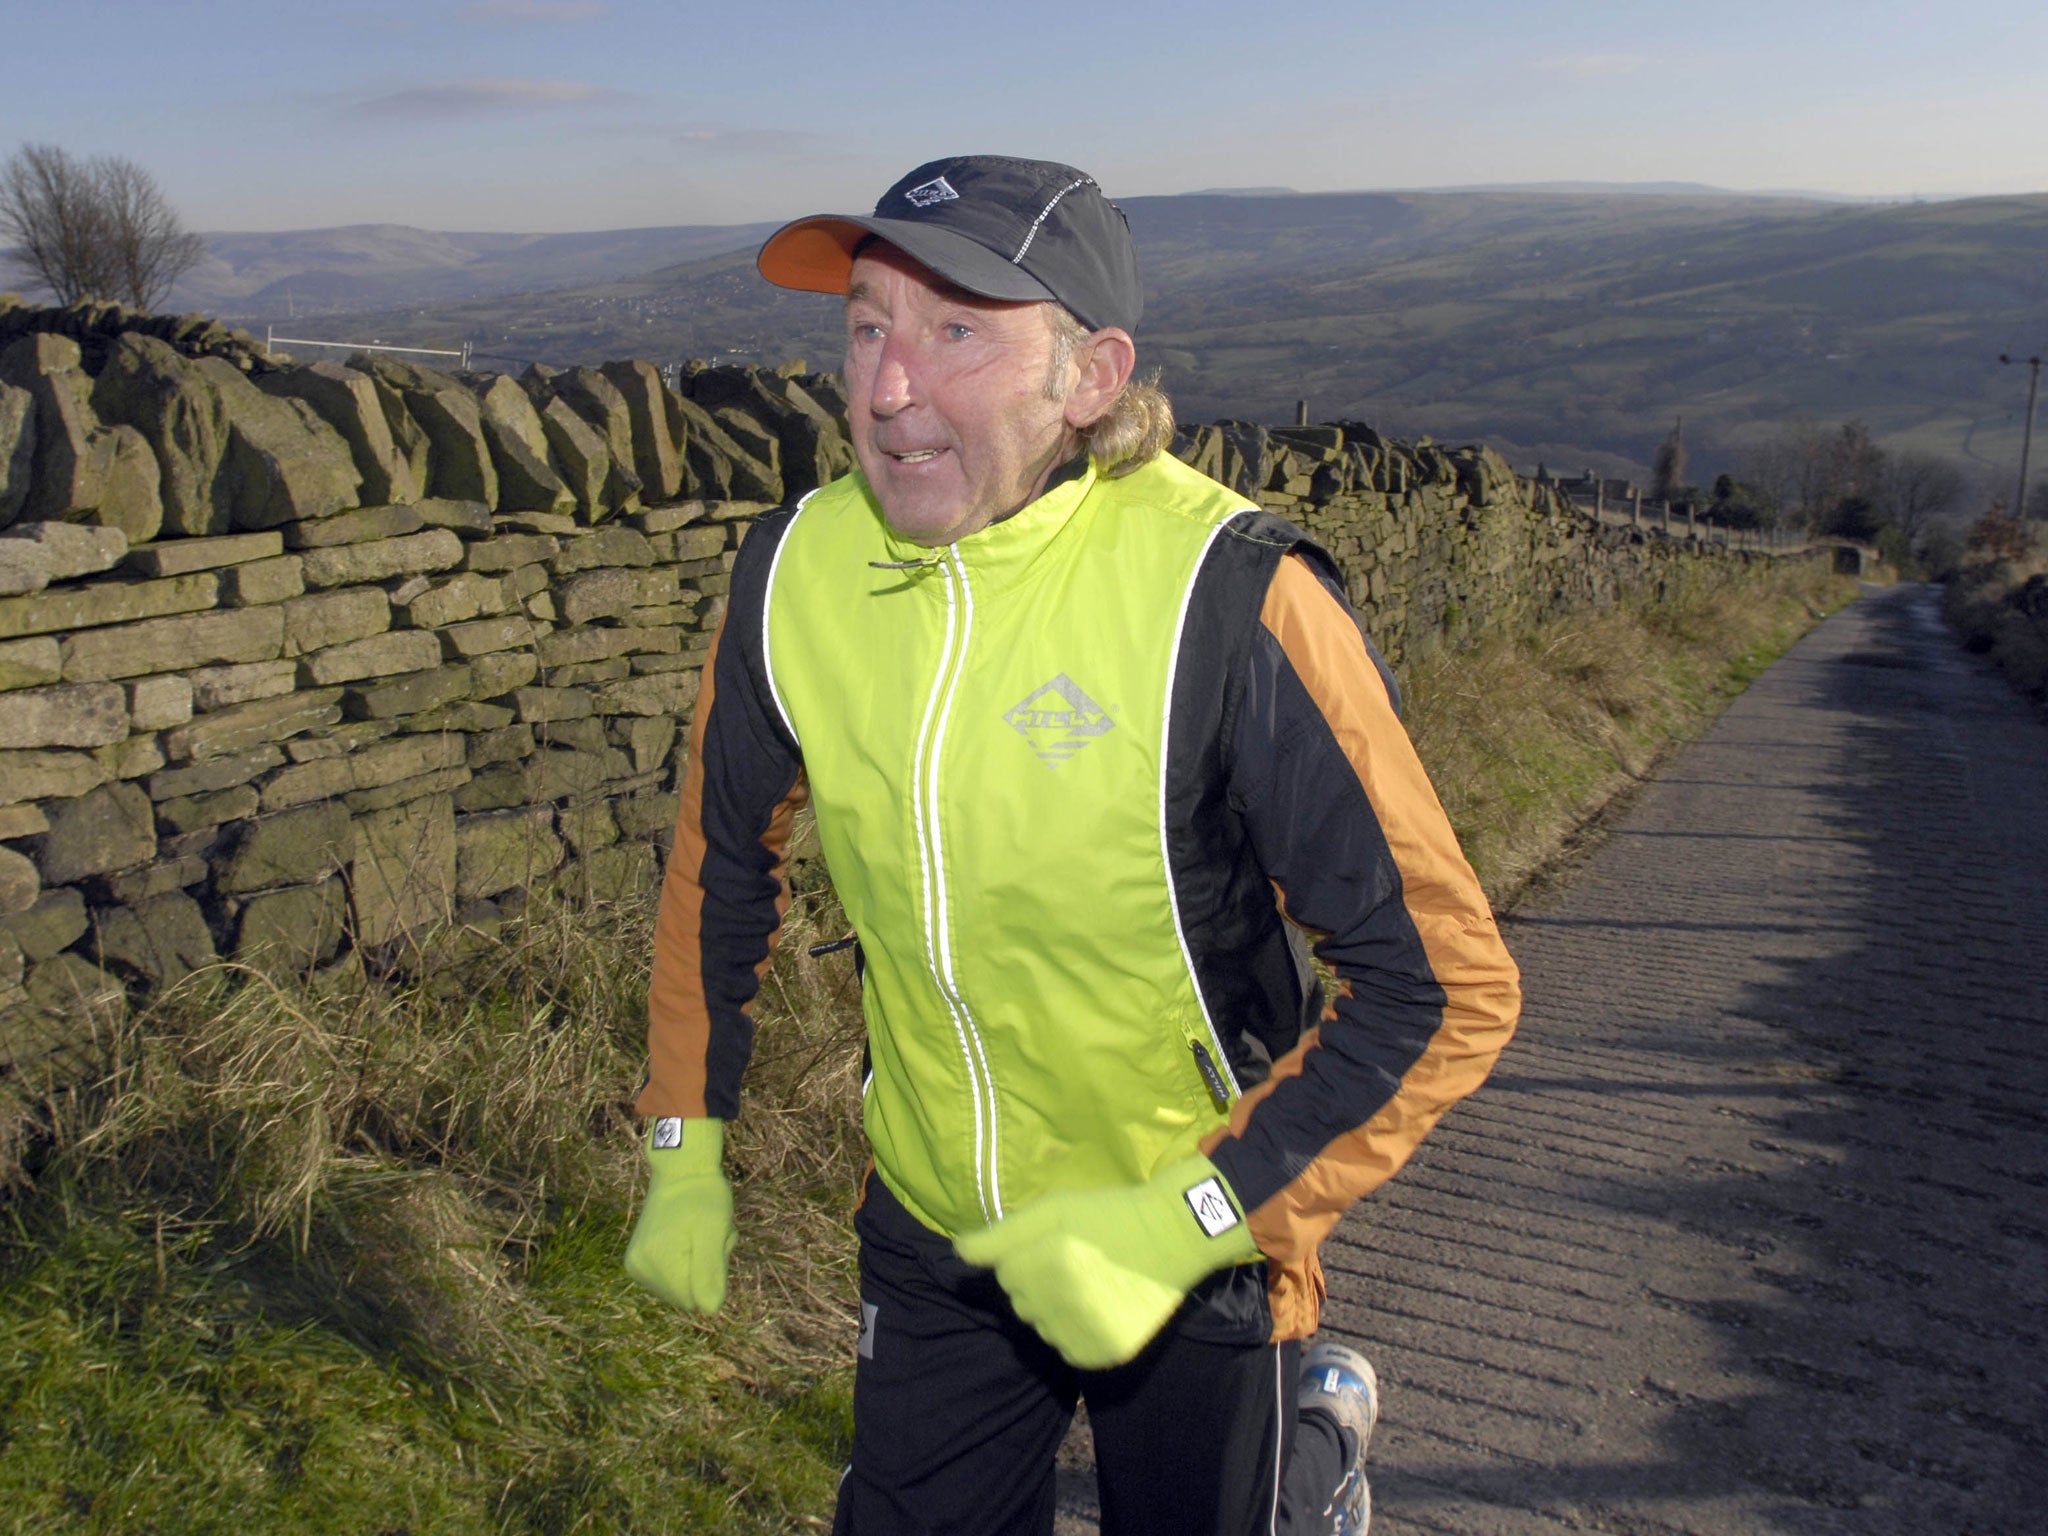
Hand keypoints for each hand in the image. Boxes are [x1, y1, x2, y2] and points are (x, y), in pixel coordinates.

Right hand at [624, 1116, 734, 1311]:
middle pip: (686, 1294)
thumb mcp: (714, 1230)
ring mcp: (636, 1265)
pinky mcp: (638, 1261)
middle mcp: (639, 1268)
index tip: (716, 1240)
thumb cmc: (703, 1196)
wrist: (681, 1170)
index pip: (696, 1299)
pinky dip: (688, 1260)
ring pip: (680, 1286)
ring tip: (700, 1233)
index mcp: (657, 1262)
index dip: (713, 1274)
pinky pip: (671, 1277)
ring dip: (699, 1264)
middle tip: (711, 1235)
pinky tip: (690, 1236)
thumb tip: (710, 1311)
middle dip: (706, 1269)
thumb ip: (710, 1271)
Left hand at [953, 1154, 1259, 1367]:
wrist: (1174, 1236)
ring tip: (1088, 1283)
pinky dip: (1076, 1334)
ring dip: (1054, 1311)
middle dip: (1037, 1284)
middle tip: (1073, 1261)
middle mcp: (1065, 1303)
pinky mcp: (1107, 1352)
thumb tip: (956, 1253)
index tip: (1055, 1243)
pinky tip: (1098, 1308)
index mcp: (1048, 1264)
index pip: (1005, 1274)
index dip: (1026, 1256)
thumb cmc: (1109, 1215)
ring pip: (1043, 1329)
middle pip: (1021, 1303)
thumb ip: (1001, 1235)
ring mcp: (1088, 1332)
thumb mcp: (1054, 1209)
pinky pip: (1069, 1351)